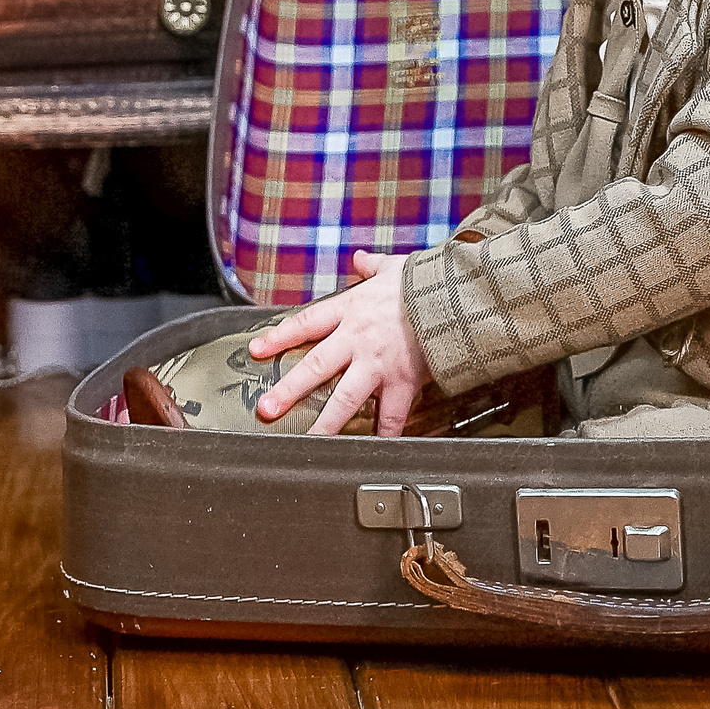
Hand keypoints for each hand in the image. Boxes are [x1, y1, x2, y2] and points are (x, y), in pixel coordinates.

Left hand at [248, 250, 430, 436]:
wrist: (453, 297)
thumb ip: (372, 267)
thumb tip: (361, 259)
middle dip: (288, 390)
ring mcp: (378, 364)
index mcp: (351, 310)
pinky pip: (390, 416)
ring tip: (308, 441)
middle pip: (315, 367)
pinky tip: (374, 449)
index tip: (256, 350)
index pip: (305, 324)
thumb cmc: (424, 281)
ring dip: (325, 423)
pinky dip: (383, 434)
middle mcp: (358, 340)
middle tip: (267, 409)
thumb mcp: (393, 267)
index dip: (278, 337)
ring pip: (344, 399)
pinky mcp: (402, 382)